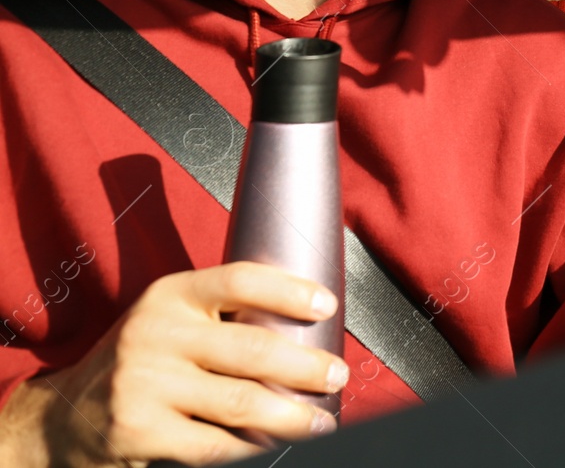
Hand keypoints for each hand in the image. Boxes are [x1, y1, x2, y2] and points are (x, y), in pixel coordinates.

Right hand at [7, 262, 345, 466]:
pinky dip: (254, 448)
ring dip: (292, 415)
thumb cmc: (142, 362)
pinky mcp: (140, 432)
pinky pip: (216, 445)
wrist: (62, 417)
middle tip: (337, 377)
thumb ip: (221, 316)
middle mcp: (155, 334)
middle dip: (306, 367)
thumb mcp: (170, 321)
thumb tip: (307, 325)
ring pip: (241, 402)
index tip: (328, 306)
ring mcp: (145, 385)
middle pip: (252, 348)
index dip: (289, 290)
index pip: (239, 280)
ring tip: (320, 421)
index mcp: (170, 296)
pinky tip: (277, 447)